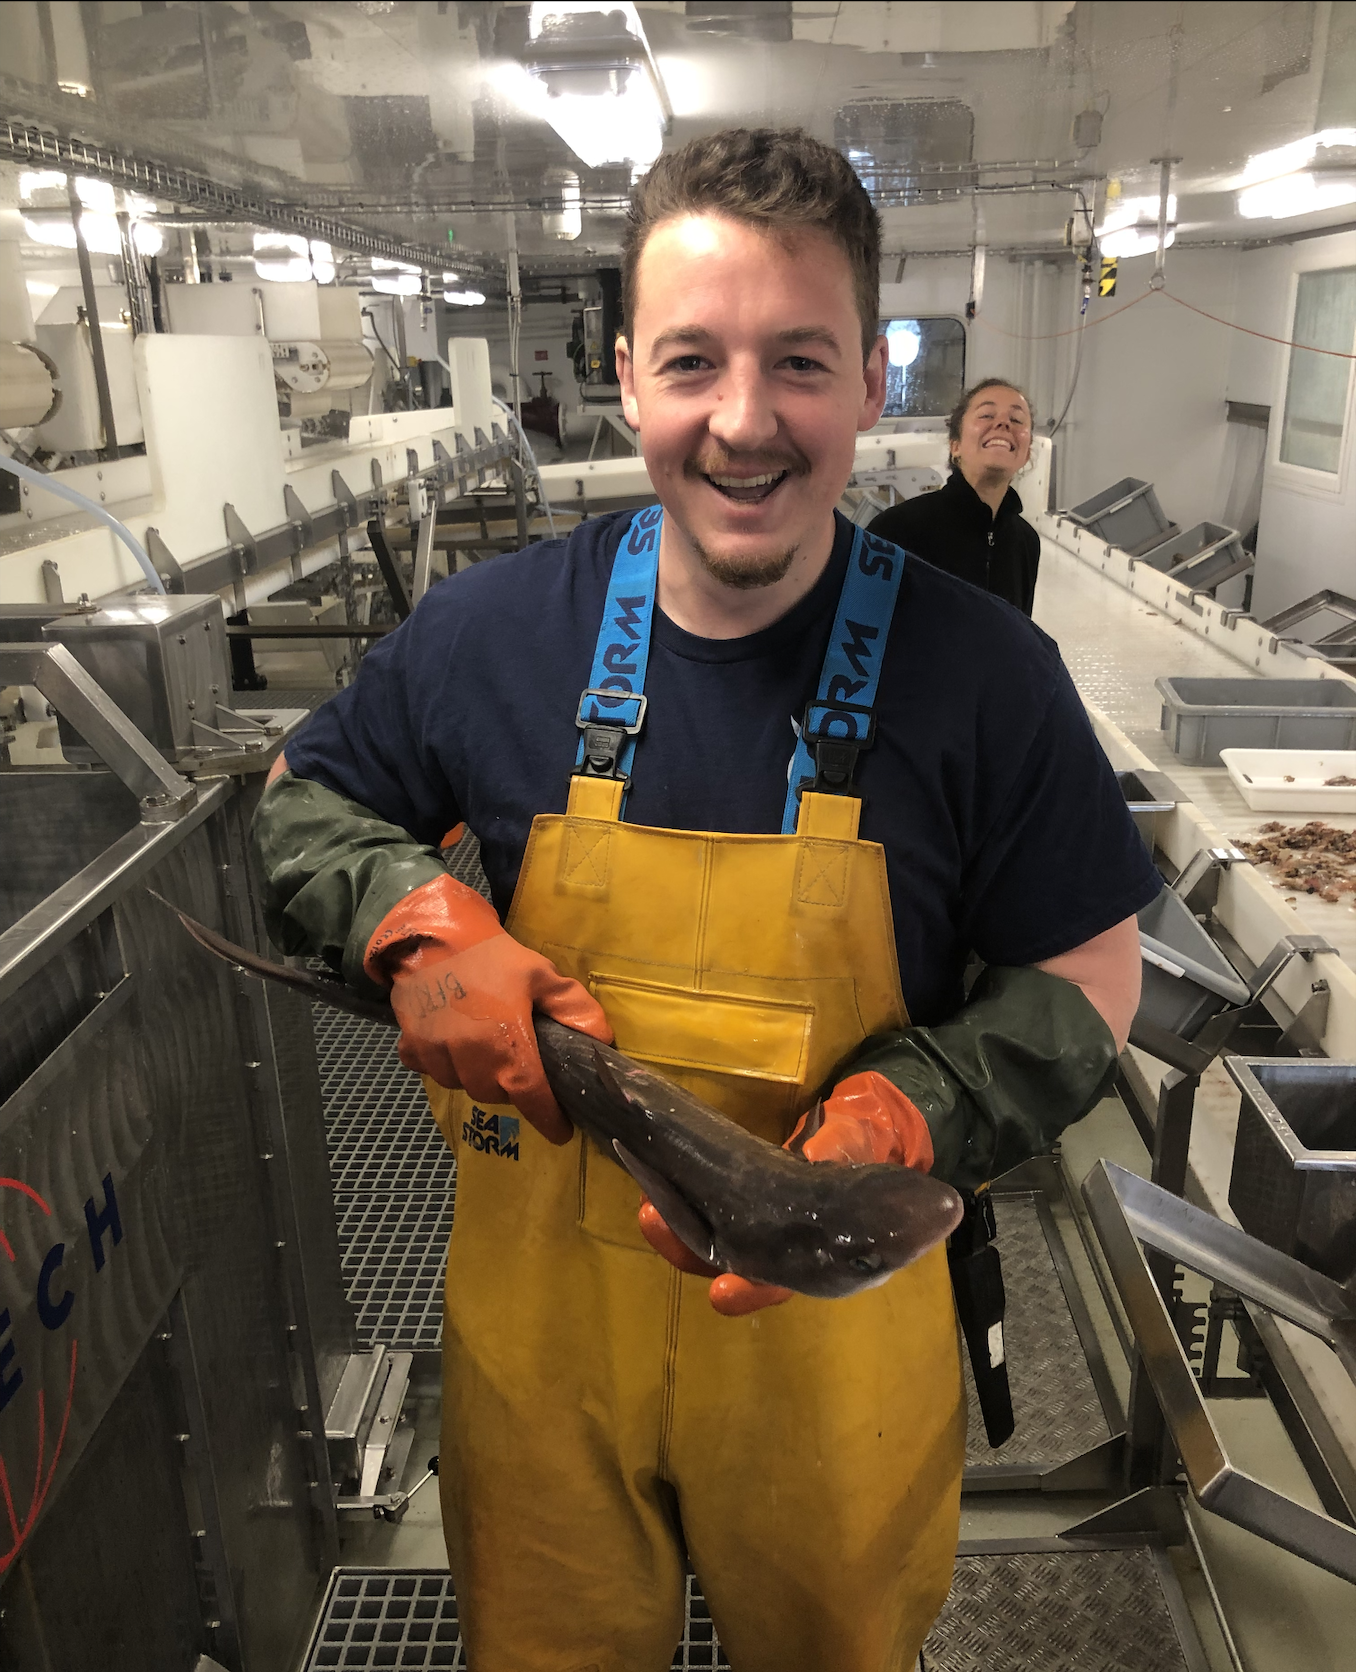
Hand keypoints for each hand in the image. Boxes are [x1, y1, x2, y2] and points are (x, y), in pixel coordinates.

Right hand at [365, 874, 610, 1142]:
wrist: (431, 936)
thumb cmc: (492, 955)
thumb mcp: (541, 974)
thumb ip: (574, 1008)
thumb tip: (602, 1040)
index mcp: (505, 1039)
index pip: (529, 1093)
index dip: (546, 1117)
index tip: (560, 1131)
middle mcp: (467, 1055)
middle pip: (495, 1094)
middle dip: (512, 1089)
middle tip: (521, 1068)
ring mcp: (435, 1053)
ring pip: (463, 1087)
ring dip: (478, 1078)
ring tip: (487, 1053)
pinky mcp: (411, 1047)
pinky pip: (431, 1073)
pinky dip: (444, 1067)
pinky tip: (452, 1046)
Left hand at [638, 1070, 933, 1314]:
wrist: (881, 1120)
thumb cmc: (879, 1142)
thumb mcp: (876, 1155)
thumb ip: (881, 1181)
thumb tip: (935, 1209)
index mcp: (821, 1252)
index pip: (781, 1279)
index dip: (752, 1288)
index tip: (723, 1293)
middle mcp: (783, 1244)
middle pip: (728, 1260)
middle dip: (687, 1248)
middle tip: (653, 1220)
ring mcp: (758, 1218)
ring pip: (709, 1234)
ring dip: (675, 1219)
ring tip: (646, 1203)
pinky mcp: (739, 1190)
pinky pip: (703, 1197)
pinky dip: (676, 1188)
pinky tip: (647, 1165)